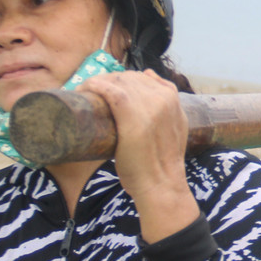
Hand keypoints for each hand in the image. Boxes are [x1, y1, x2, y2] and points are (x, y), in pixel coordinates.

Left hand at [81, 69, 198, 242]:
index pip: (142, 77)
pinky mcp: (130, 113)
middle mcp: (162, 96)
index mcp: (172, 97)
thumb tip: (150, 80)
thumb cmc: (162, 162)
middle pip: (128, 77)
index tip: (107, 90)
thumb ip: (169, 107)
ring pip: (117, 81)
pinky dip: (94, 86)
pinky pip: (108, 89)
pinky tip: (84, 89)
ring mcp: (147, 103)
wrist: (161, 183)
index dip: (122, 81)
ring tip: (85, 92)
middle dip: (108, 82)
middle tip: (92, 93)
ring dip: (97, 82)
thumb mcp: (176, 127)